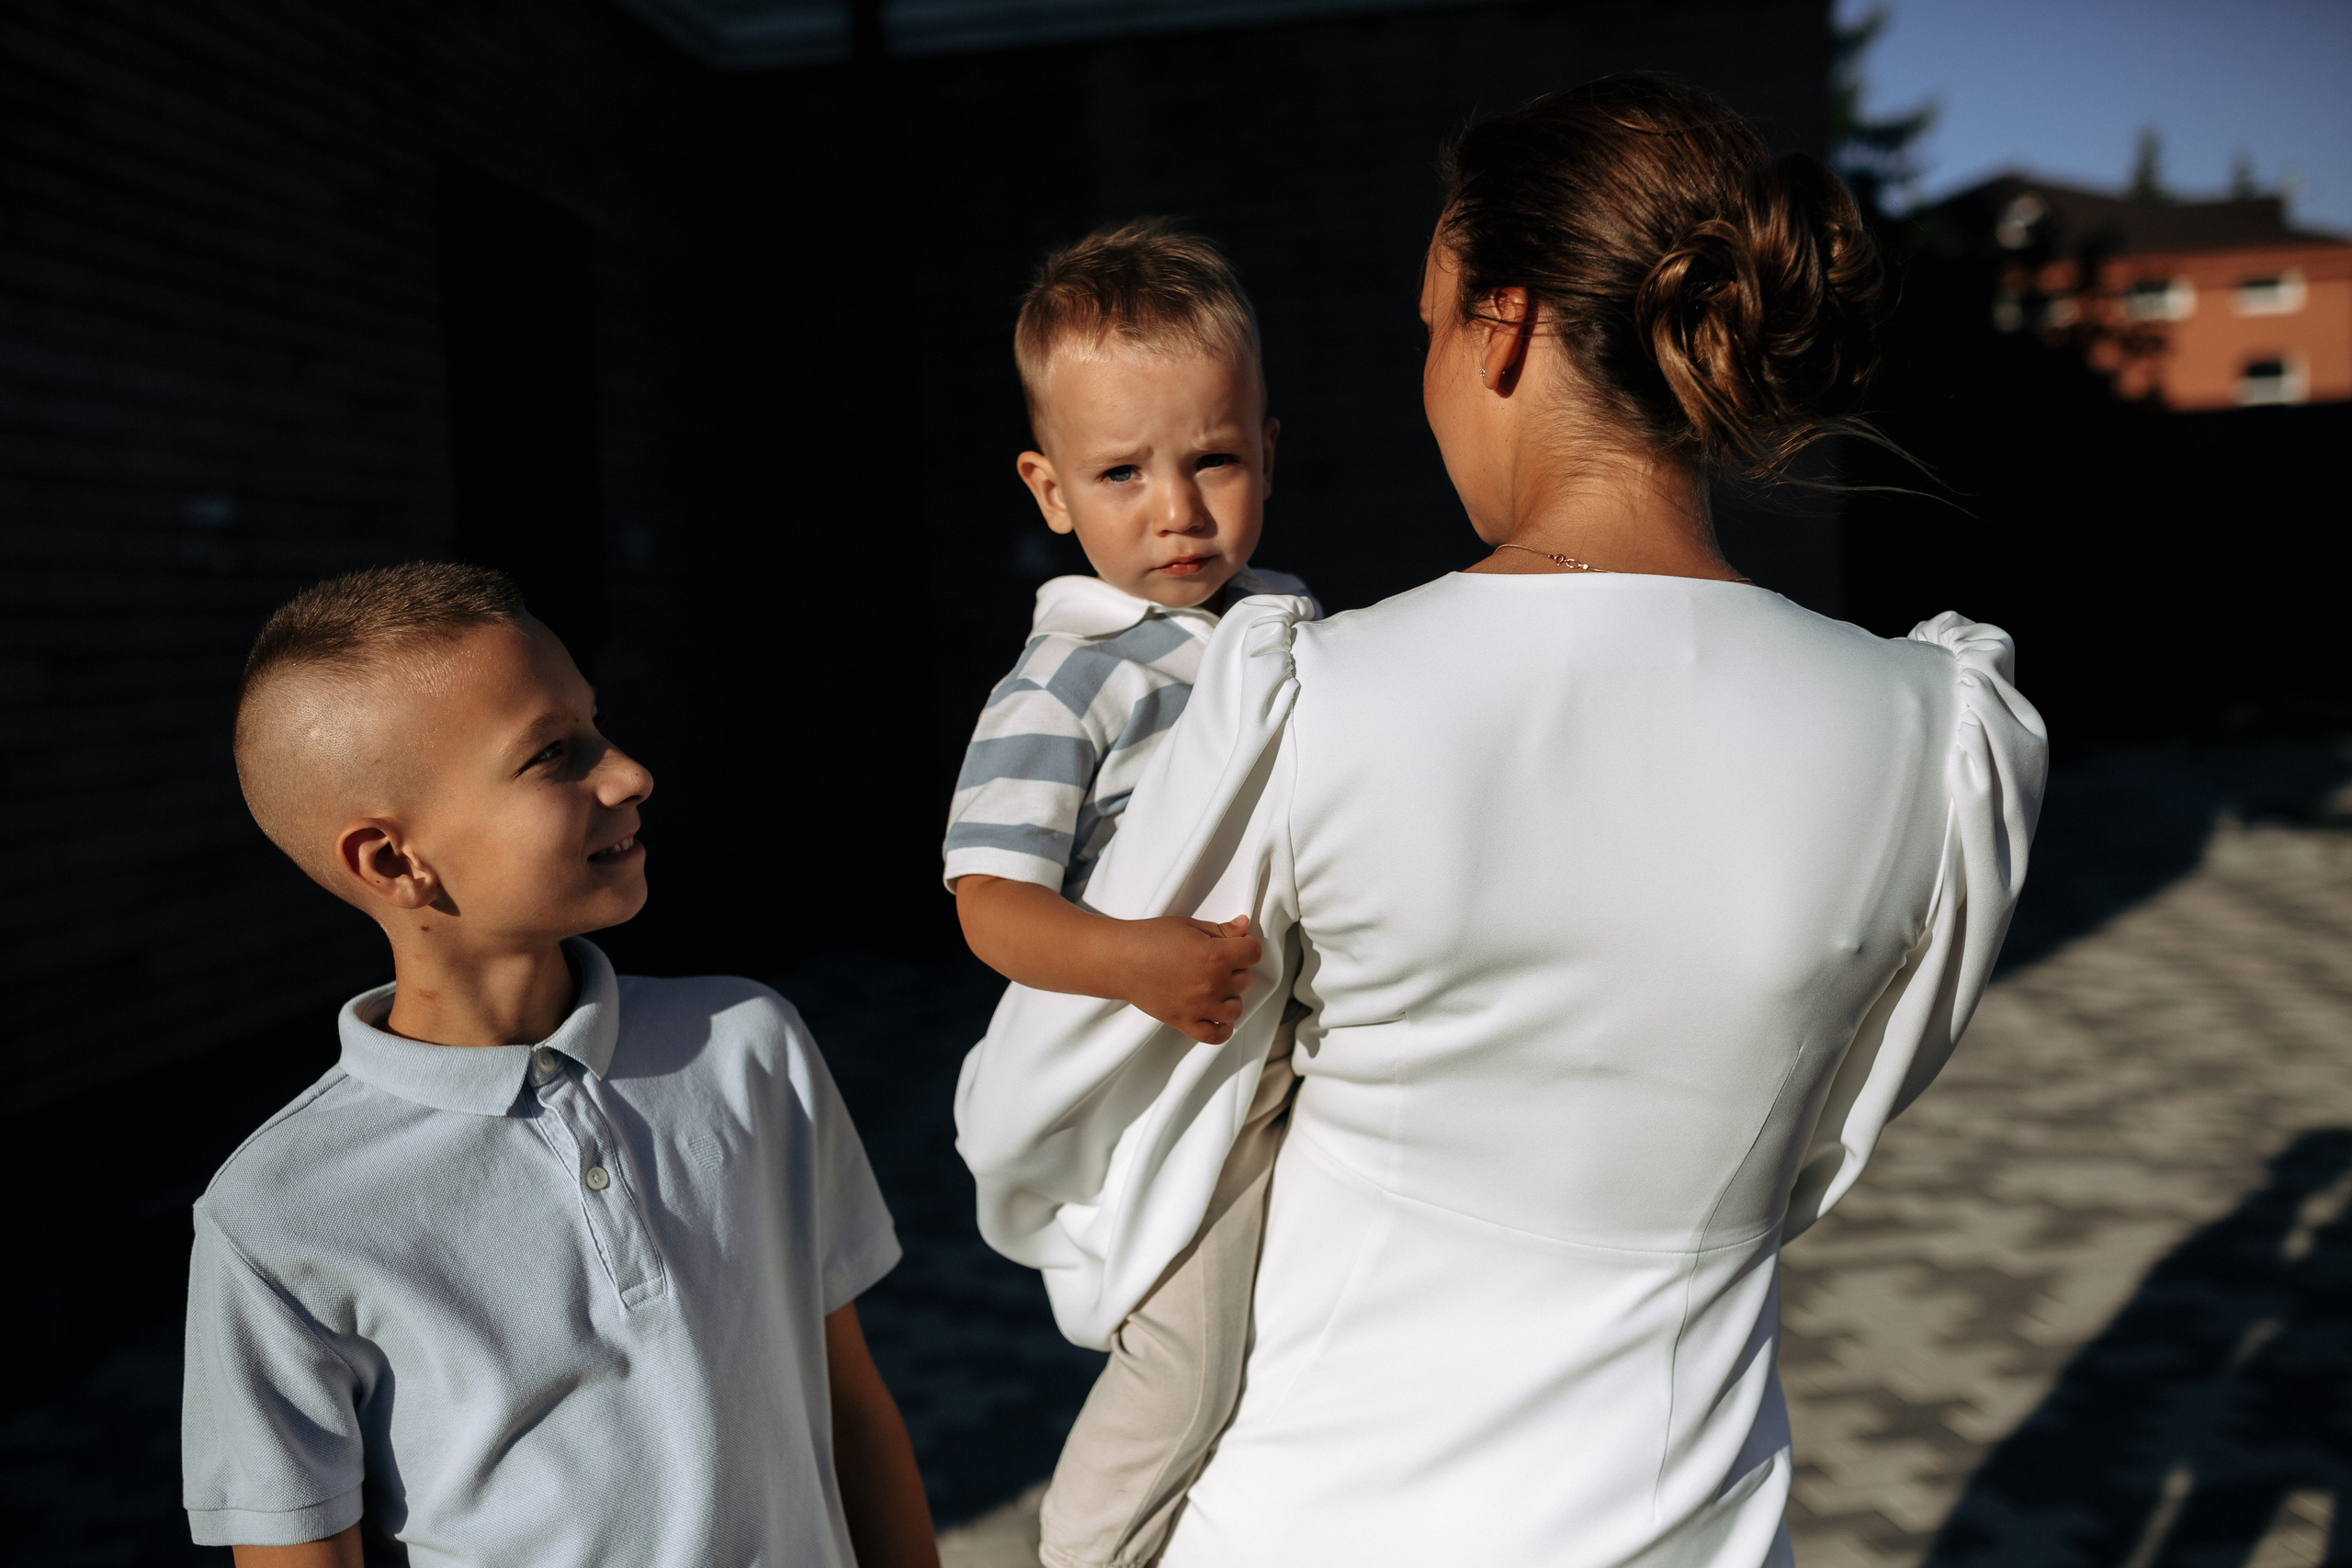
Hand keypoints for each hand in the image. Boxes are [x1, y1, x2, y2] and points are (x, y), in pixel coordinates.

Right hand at [1118, 915, 1261, 1042]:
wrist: (1119, 960)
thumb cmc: (1150, 938)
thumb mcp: (1189, 925)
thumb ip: (1221, 929)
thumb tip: (1244, 926)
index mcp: (1215, 956)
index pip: (1253, 952)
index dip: (1246, 946)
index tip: (1237, 946)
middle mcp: (1212, 984)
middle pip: (1245, 980)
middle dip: (1235, 969)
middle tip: (1216, 962)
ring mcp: (1199, 1006)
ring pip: (1235, 1008)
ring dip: (1230, 997)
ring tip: (1215, 986)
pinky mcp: (1185, 1022)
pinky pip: (1215, 1035)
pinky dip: (1223, 1029)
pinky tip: (1220, 1018)